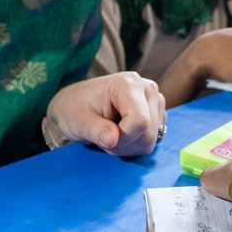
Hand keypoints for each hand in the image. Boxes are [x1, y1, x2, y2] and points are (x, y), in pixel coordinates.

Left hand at [43, 72, 164, 156]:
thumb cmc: (74, 108)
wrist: (75, 105)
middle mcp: (147, 89)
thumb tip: (113, 140)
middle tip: (103, 137)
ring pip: (152, 140)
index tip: (103, 137)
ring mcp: (155, 102)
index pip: (140, 121)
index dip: (123, 138)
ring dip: (128, 147)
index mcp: (129, 83)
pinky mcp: (157, 115)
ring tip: (110, 135)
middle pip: (148, 134)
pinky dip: (134, 146)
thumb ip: (96, 130)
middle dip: (123, 145)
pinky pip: (153, 141)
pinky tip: (121, 135)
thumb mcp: (78, 120)